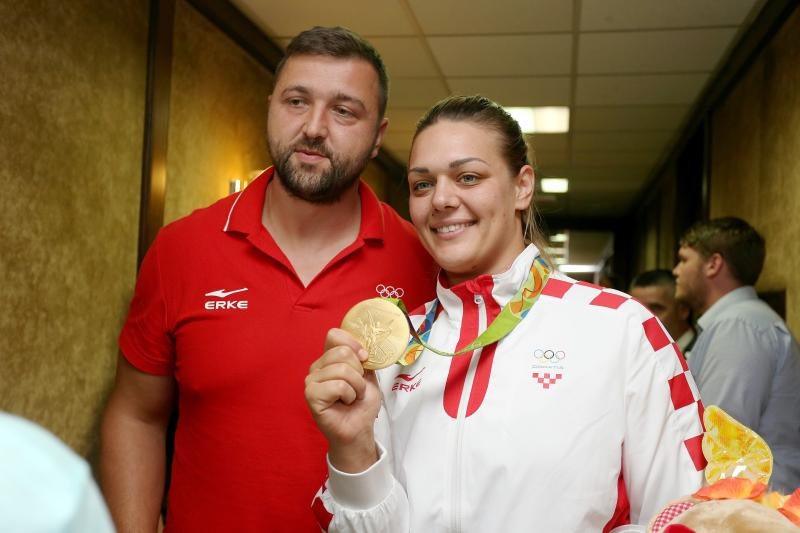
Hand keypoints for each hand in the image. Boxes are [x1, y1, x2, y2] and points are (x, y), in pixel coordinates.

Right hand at [305, 328, 380, 471]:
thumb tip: (360, 347)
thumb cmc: (361, 403)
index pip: (334, 335)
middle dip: (359, 372)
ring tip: (352, 397)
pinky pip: (338, 385)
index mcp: (328, 358)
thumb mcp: (367, 373)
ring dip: (356, 386)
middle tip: (357, 388)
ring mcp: (311, 381)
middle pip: (343, 352)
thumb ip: (361, 356)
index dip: (354, 344)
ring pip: (343, 370)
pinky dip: (349, 395)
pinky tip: (344, 403)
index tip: (364, 359)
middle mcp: (316, 367)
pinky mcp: (311, 395)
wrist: (359, 428)